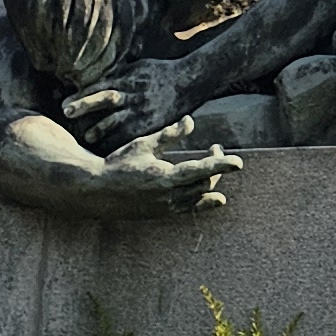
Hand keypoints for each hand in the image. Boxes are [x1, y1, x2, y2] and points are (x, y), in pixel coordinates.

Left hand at [59, 56, 190, 149]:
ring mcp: (143, 109)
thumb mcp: (137, 67)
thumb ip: (116, 74)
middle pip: (106, 99)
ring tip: (87, 138)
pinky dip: (120, 142)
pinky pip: (133, 135)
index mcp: (128, 78)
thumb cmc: (159, 73)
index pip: (101, 85)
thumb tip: (90, 79)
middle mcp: (133, 93)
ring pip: (117, 120)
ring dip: (100, 129)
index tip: (64, 104)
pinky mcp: (153, 123)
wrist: (190, 81)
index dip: (82, 94)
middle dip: (85, 105)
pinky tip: (108, 150)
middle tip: (67, 113)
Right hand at [101, 124, 238, 211]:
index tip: (238, 162)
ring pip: (199, 197)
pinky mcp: (161, 214)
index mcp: (165, 176)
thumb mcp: (143, 145)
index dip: (222, 165)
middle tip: (217, 150)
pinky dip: (203, 202)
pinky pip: (189, 210)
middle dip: (216, 168)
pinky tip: (214, 197)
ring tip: (215, 169)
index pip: (202, 170)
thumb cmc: (118, 164)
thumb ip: (169, 135)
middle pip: (205, 183)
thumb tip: (190, 121)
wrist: (96, 192)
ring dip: (211, 184)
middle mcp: (168, 195)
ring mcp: (165, 208)